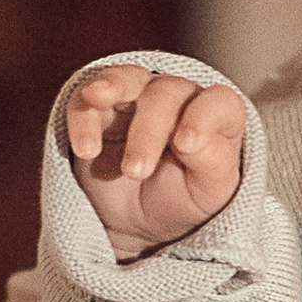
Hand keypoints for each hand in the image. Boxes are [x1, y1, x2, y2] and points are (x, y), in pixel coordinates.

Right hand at [67, 63, 248, 252]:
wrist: (142, 221)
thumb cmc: (185, 199)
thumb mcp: (209, 193)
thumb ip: (213, 163)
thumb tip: (191, 140)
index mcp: (214, 117)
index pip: (219, 102)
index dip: (203, 118)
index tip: (186, 146)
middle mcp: (177, 99)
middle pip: (165, 94)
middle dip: (148, 131)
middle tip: (134, 172)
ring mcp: (135, 98)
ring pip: (125, 79)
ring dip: (111, 96)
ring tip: (95, 138)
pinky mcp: (98, 109)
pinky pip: (85, 99)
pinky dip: (82, 118)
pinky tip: (85, 150)